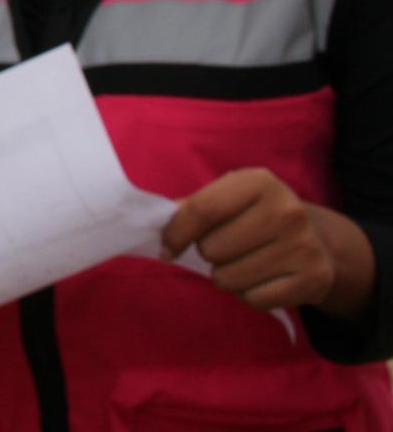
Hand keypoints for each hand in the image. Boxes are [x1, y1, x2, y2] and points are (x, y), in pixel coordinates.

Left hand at [161, 167, 374, 319]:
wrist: (318, 240)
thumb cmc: (255, 216)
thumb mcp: (228, 197)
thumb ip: (192, 208)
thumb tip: (160, 225)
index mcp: (259, 181)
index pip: (201, 210)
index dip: (175, 233)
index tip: (167, 248)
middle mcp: (287, 210)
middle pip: (211, 249)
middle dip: (209, 253)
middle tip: (229, 247)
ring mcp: (304, 245)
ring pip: (227, 278)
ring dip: (226, 276)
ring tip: (245, 262)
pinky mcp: (315, 279)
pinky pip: (253, 299)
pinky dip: (249, 294)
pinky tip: (264, 278)